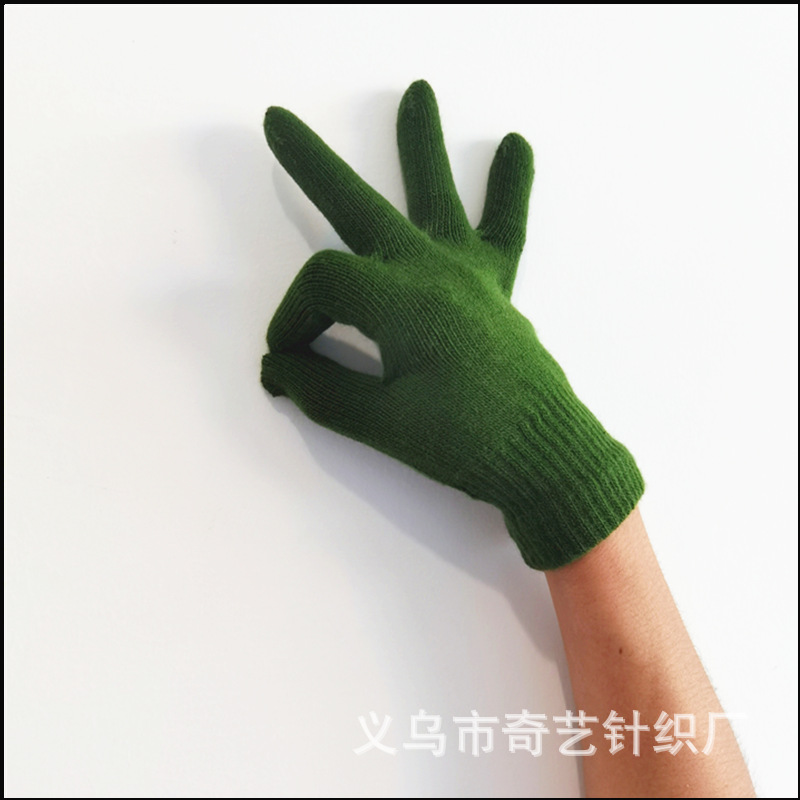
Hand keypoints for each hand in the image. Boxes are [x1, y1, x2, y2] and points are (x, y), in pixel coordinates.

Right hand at [261, 80, 642, 568]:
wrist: (543, 455)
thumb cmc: (466, 442)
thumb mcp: (382, 424)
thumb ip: (322, 390)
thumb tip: (278, 367)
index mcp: (401, 301)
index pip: (322, 285)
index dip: (291, 317)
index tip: (285, 356)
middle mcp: (431, 271)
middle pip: (357, 206)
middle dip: (311, 165)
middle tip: (277, 121)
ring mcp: (467, 274)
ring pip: (436, 196)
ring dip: (421, 144)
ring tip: (419, 93)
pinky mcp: (494, 287)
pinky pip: (503, 229)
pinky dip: (508, 190)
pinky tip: (516, 146)